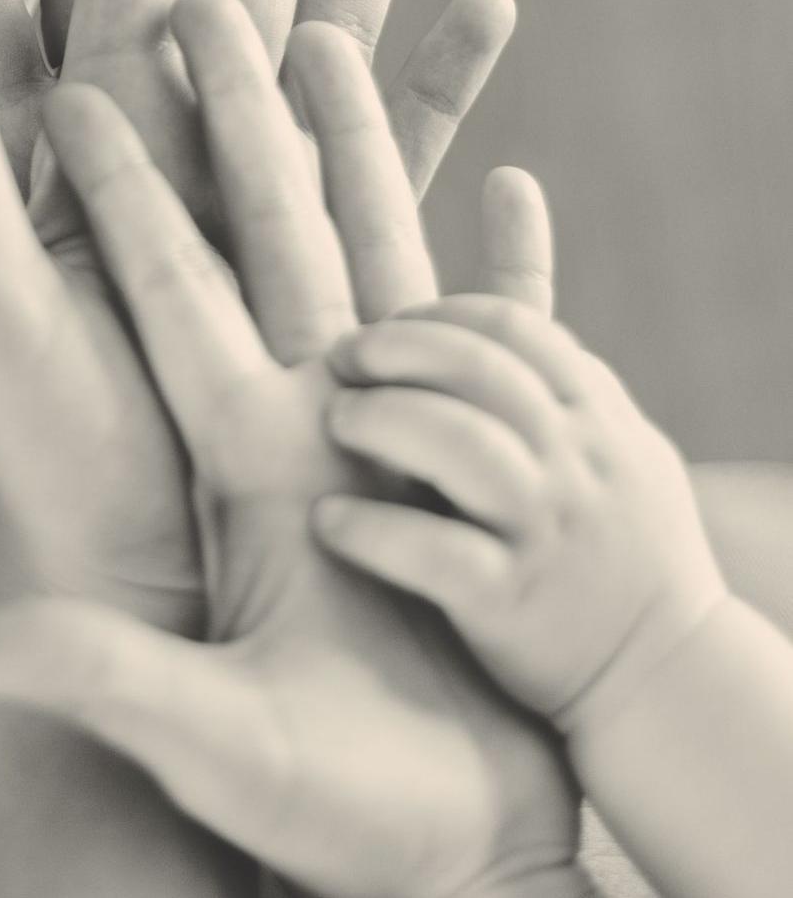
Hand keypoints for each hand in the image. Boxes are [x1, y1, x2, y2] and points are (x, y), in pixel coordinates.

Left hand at [0, 0, 579, 897]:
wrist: (447, 857)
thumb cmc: (323, 819)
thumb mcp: (198, 735)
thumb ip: (87, 682)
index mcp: (200, 442)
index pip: (131, 272)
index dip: (86, 166)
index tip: (25, 54)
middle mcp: (268, 406)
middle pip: (237, 216)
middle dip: (219, 103)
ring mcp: (360, 420)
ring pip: (345, 233)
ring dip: (340, 130)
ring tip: (326, 25)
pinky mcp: (450, 451)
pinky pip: (470, 317)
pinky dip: (484, 244)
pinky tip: (511, 185)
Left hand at [319, 295, 727, 736]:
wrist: (669, 681)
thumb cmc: (623, 555)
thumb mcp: (621, 456)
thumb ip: (560, 396)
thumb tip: (472, 337)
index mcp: (598, 420)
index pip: (512, 326)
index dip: (437, 316)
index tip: (388, 329)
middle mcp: (576, 465)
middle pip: (477, 368)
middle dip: (398, 349)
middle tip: (342, 359)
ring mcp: (546, 532)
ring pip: (458, 443)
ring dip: (381, 419)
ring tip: (337, 421)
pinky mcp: (512, 603)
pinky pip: (434, 552)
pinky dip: (371, 530)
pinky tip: (328, 521)